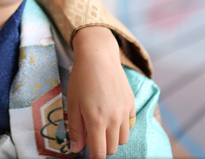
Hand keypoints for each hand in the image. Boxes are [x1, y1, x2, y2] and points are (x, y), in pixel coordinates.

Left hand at [67, 26, 134, 158]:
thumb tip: (76, 149)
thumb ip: (75, 129)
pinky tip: (110, 112)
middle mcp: (114, 119)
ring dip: (112, 138)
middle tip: (91, 135)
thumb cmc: (81, 79)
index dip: (94, 157)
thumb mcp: (72, 103)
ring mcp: (125, 112)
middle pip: (113, 148)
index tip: (89, 154)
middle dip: (102, 147)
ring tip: (101, 124)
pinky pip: (129, 124)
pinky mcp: (131, 103)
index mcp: (97, 121)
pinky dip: (121, 124)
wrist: (98, 56)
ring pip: (123, 138)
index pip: (100, 153)